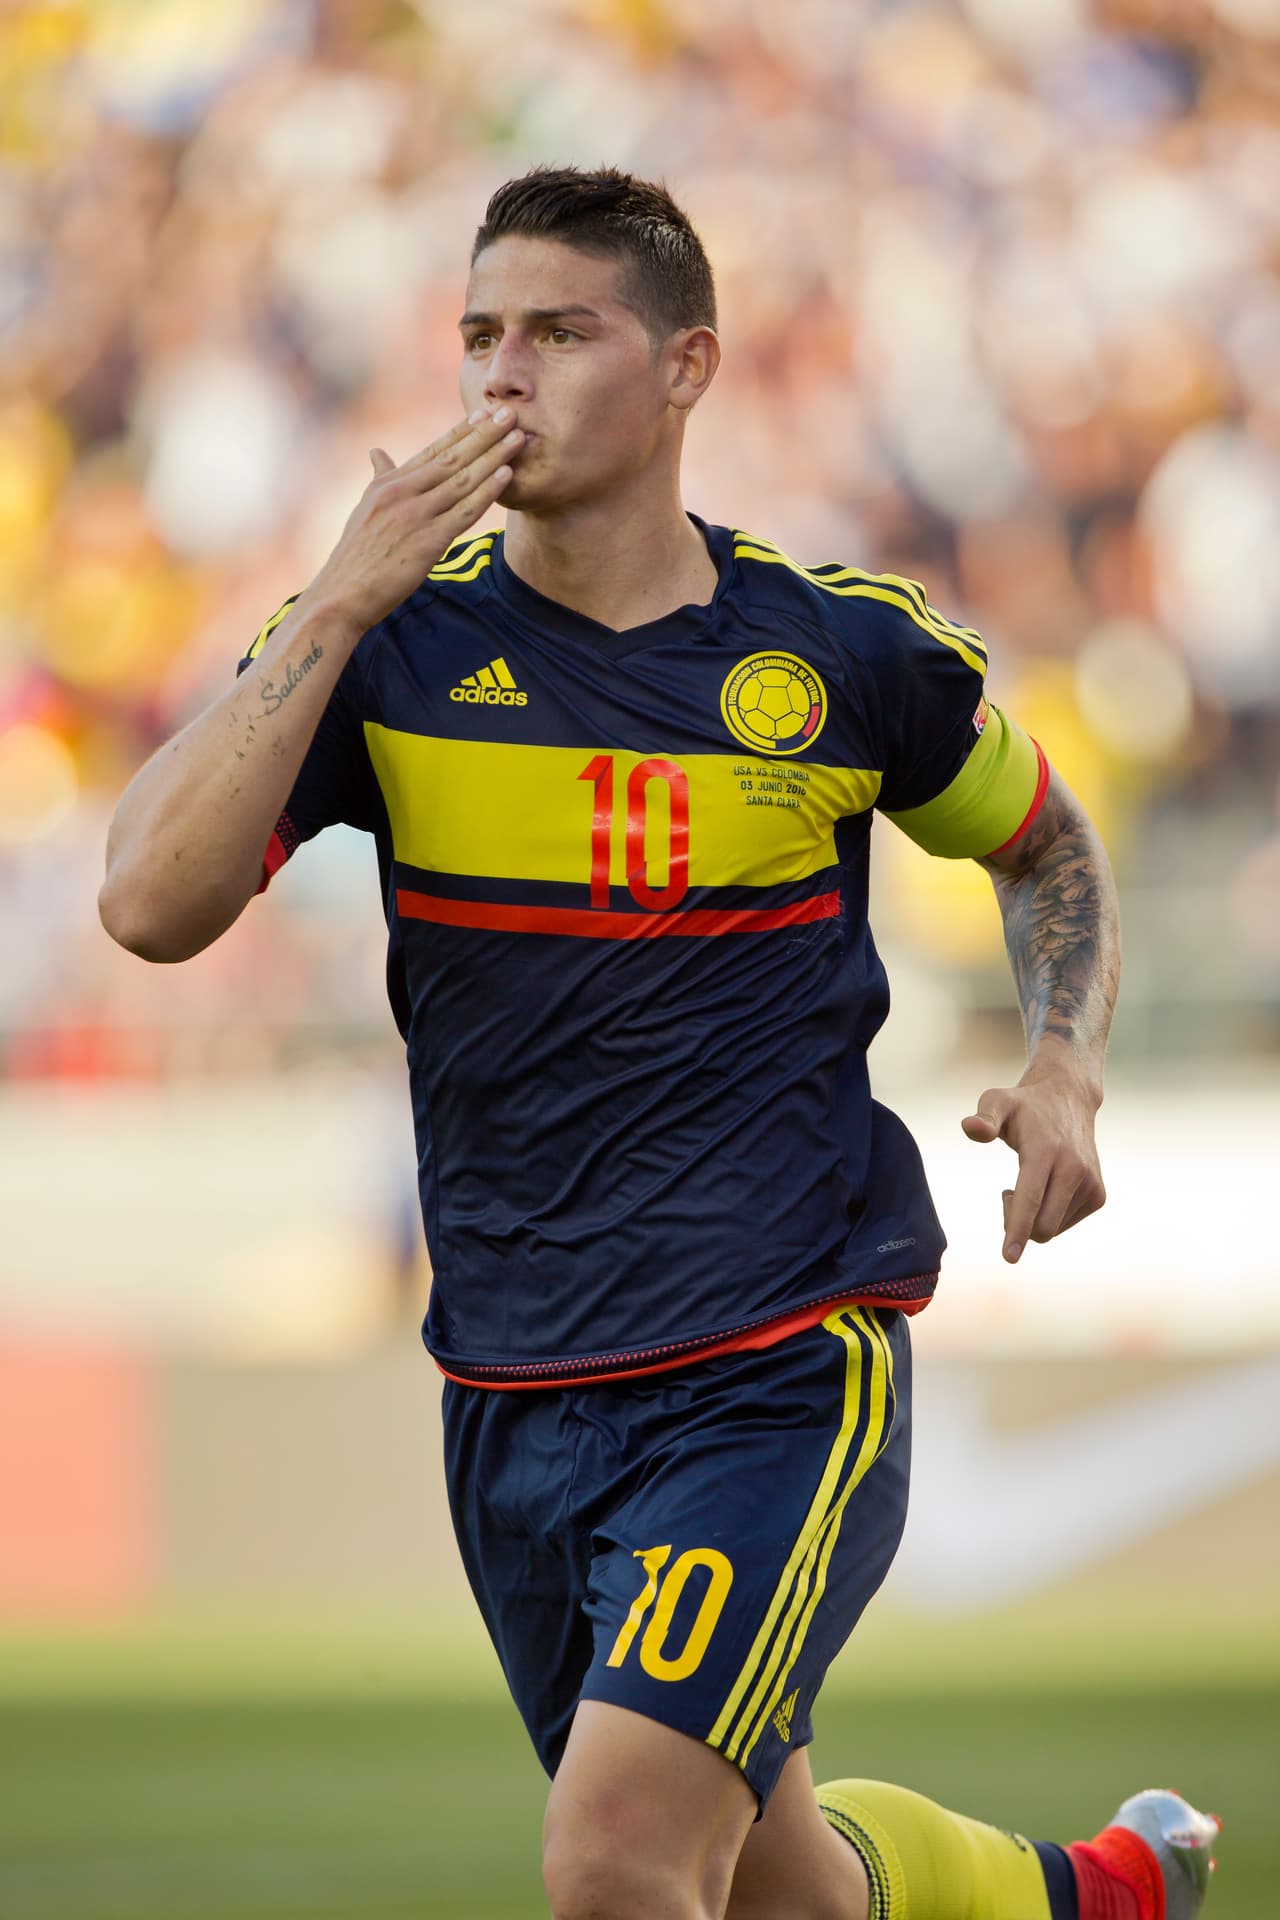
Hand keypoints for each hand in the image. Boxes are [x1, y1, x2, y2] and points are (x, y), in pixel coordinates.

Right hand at [307, 407, 523, 634]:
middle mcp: (401, 493)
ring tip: (518, 438)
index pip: (432, 451)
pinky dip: (487, 491)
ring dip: (493, 457)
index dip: (461, 432)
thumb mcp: (364, 509)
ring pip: (462, 480)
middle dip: (484, 434)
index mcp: (388, 484)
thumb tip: (377, 452)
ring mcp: (415, 516)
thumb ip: (379, 478)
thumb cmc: (355, 557)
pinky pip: (465, 512)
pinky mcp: (427, 542)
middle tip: (510, 414)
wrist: (341, 594)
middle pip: (452, 458)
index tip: (483, 414)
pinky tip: (505, 475)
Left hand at [961, 1067, 1104, 1262]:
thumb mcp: (997, 1101)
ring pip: (1052, 1229)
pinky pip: (1064, 1224)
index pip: (1031, 1199)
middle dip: (1017, 1223)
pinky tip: (1047, 1188)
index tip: (1009, 1257)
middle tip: (1007, 1194)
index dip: (1018, 1230)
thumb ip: (984, 1118)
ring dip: (1032, 1217)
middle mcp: (1074, 1169)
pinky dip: (1049, 1215)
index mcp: (1046, 1151)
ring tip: (1029, 1182)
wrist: (1069, 1099)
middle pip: (1041, 1226)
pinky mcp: (1098, 1195)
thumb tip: (971, 1128)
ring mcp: (1090, 1184)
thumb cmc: (1024, 1105)